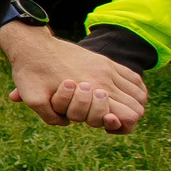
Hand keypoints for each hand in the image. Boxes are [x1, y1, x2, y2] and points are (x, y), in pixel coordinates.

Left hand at [0, 23, 147, 133]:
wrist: (32, 45)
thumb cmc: (31, 73)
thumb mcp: (33, 98)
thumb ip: (50, 116)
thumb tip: (66, 123)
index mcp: (92, 89)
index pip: (129, 116)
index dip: (121, 126)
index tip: (105, 122)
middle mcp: (105, 78)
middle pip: (137, 107)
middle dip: (125, 118)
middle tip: (107, 117)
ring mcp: (107, 67)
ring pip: (139, 93)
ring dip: (131, 104)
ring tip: (114, 108)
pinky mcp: (105, 61)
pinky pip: (134, 77)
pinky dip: (135, 90)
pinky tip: (121, 95)